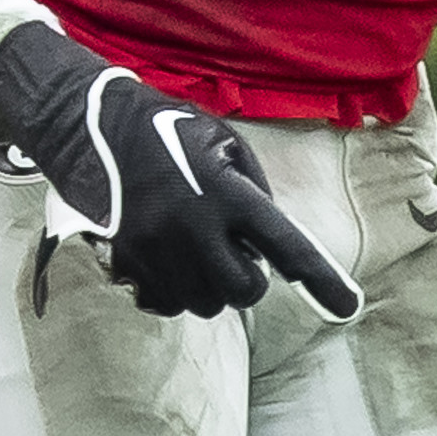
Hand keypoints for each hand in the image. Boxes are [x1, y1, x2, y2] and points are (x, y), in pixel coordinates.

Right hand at [0, 20, 362, 322]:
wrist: (88, 128)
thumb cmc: (167, 130)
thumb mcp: (223, 143)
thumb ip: (255, 192)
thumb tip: (271, 244)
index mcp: (225, 193)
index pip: (285, 246)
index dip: (321, 279)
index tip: (348, 307)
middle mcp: (192, 227)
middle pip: (243, 290)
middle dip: (247, 279)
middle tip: (232, 251)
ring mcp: (156, 249)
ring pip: (203, 303)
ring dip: (209, 285)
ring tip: (194, 249)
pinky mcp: (126, 261)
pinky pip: (165, 303)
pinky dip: (174, 291)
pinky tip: (167, 260)